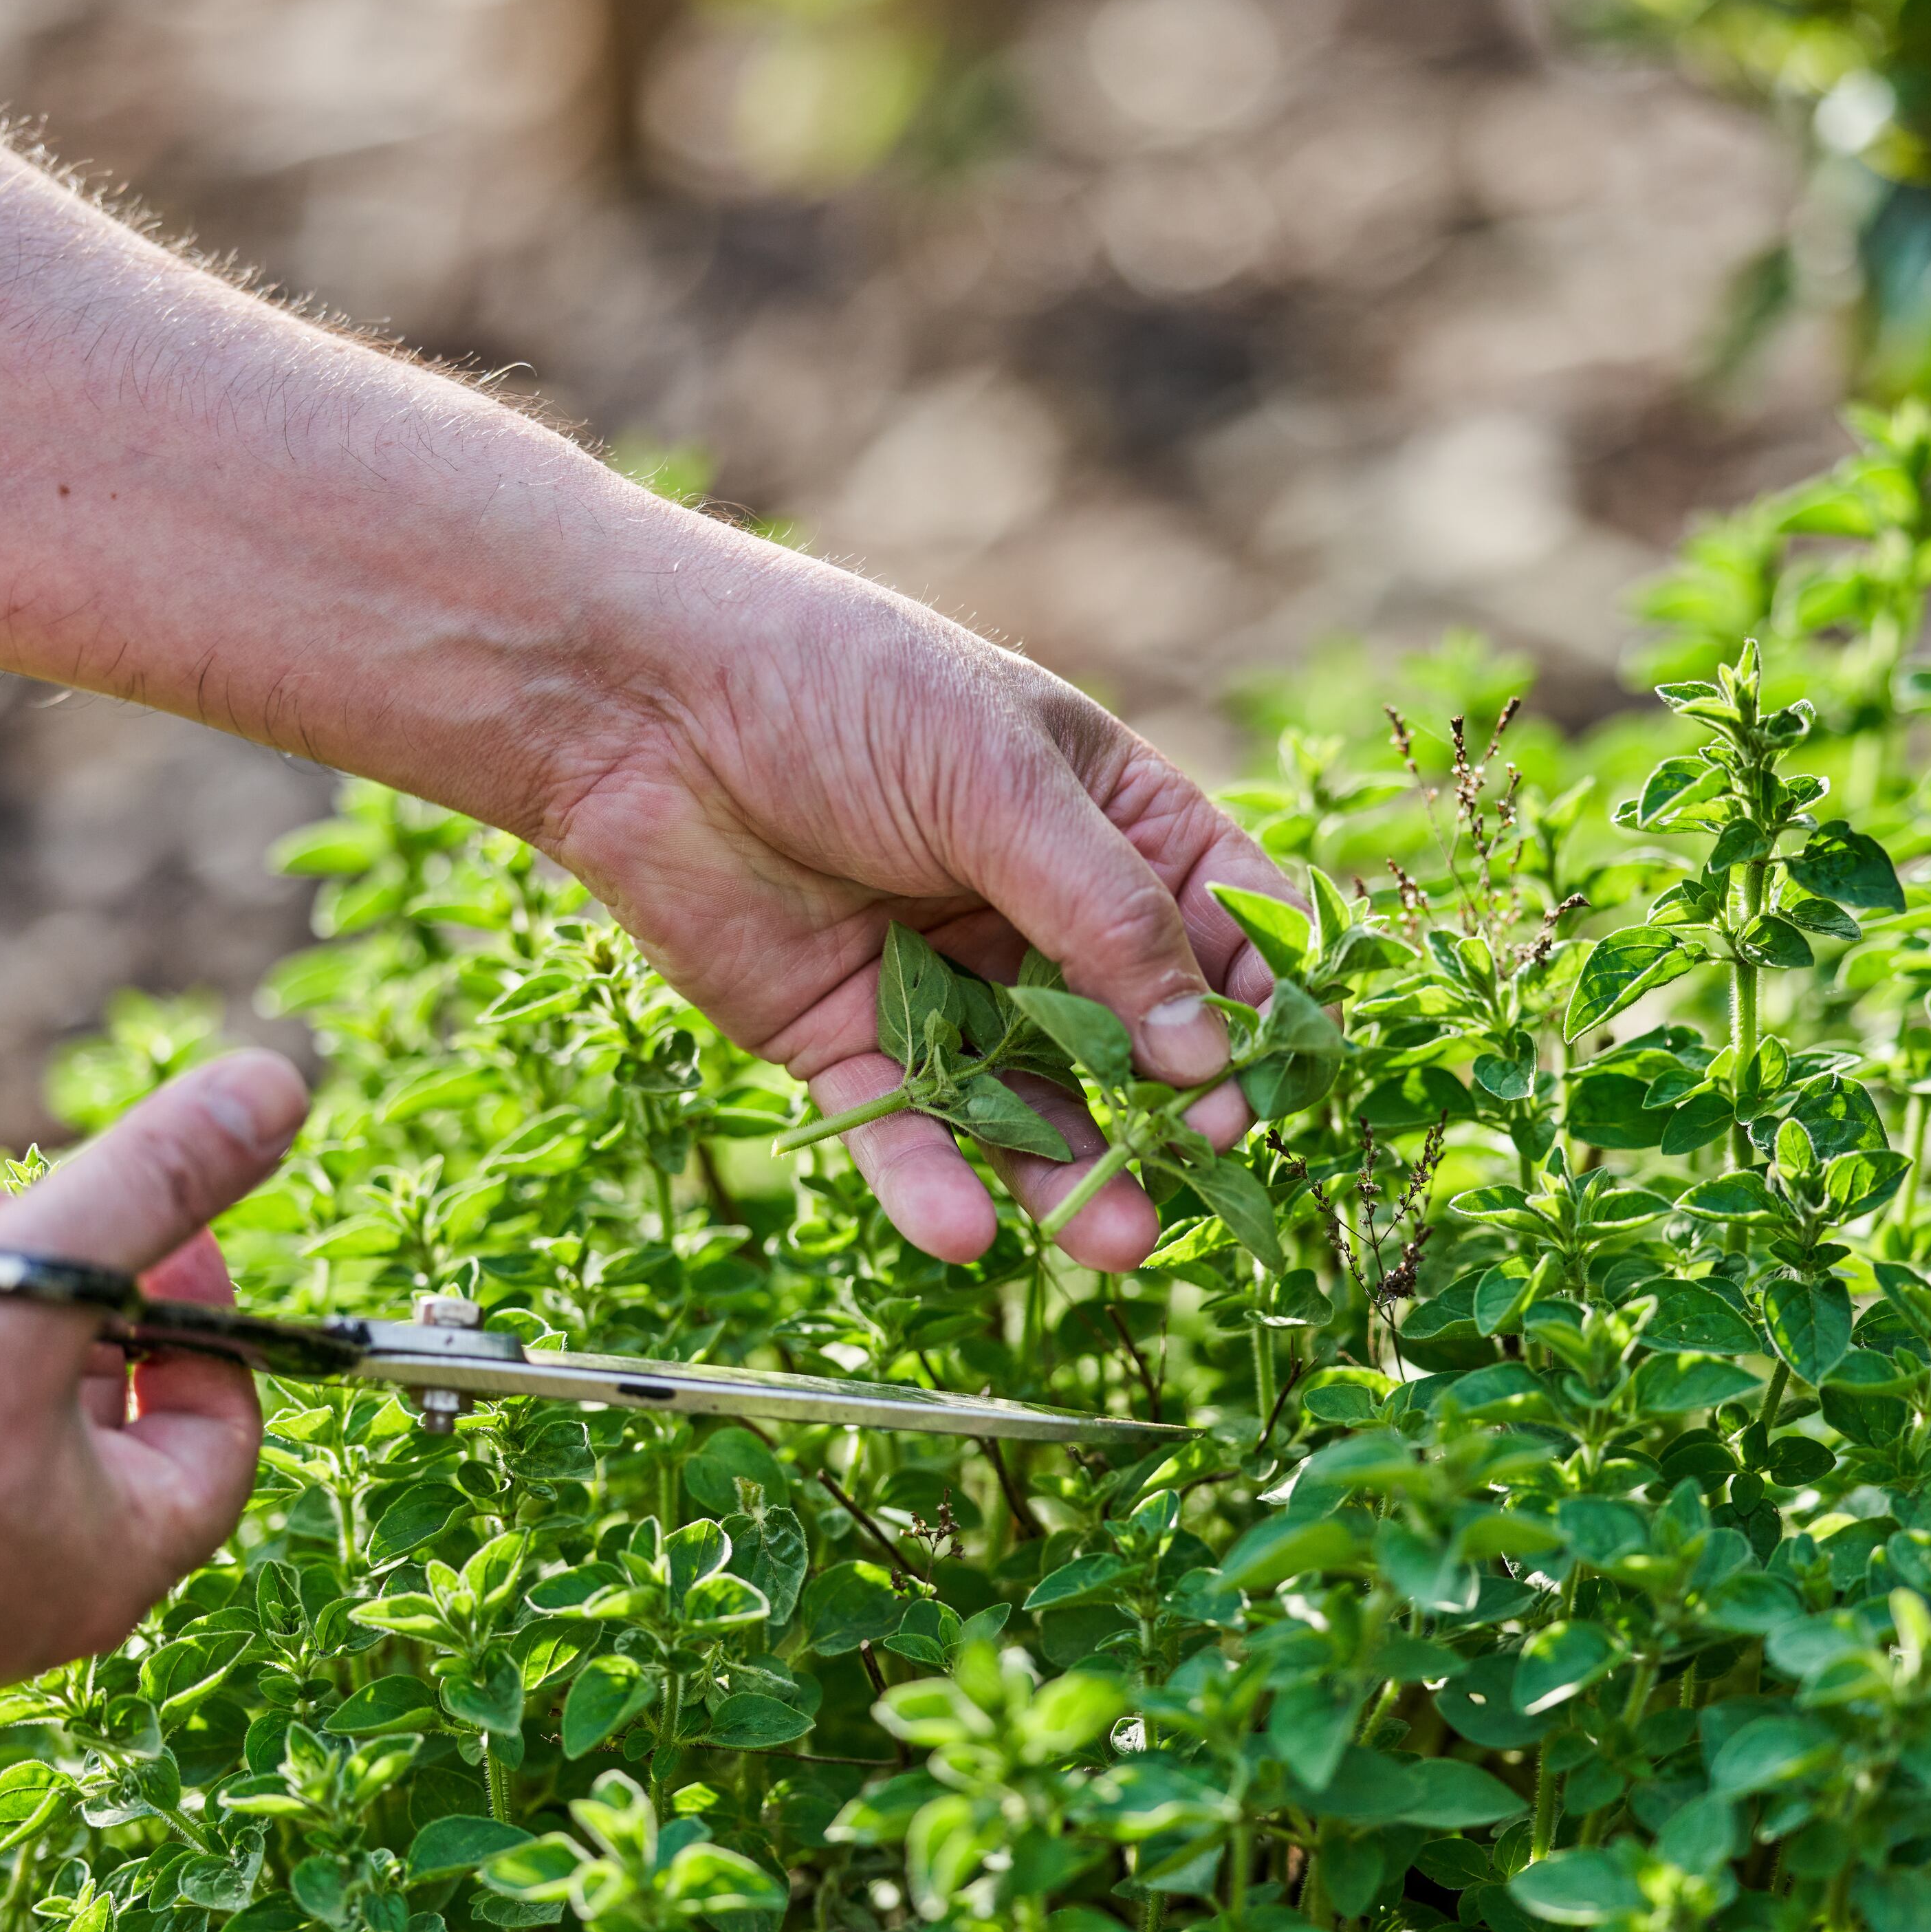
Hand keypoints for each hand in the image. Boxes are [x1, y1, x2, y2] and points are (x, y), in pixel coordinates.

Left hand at [527, 529, 1291, 1273]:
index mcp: (1101, 815)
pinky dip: (932, 1182)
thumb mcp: (999, 782)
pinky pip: (902, 1124)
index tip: (1287, 1079)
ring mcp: (941, 977)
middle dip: (1173, 1109)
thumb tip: (1204, 1051)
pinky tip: (969, 1231)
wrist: (643, 704)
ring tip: (1118, 1239)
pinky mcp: (843, 1035)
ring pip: (1025, 1100)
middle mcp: (1031, 904)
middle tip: (1205, 1171)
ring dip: (1071, 1172)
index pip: (1219, 917)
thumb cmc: (841, 692)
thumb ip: (1106, 918)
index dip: (1258, 998)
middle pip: (1131, 1032)